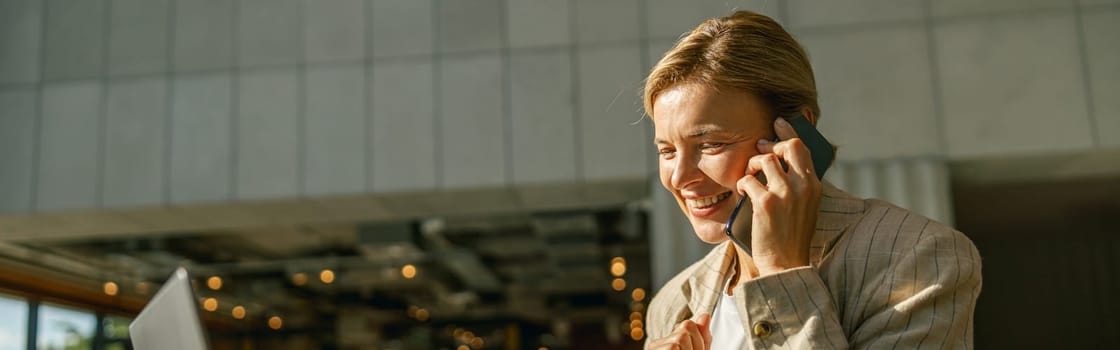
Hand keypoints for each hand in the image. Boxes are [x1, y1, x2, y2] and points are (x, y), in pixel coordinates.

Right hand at [646, 314, 711, 349]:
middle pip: (686, 326)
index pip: (688, 324)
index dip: (699, 340)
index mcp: (667, 342)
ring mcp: (654, 347)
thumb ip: (702, 337)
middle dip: (696, 345)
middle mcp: (657, 344)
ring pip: (681, 337)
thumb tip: (705, 315)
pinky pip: (673, 346)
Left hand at [736, 117, 821, 276]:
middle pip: (788, 146)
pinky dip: (742, 184)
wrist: (786, 264)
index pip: (803, 149)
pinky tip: (742, 192)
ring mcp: (786, 194)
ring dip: (752, 165)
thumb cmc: (791, 236)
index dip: (788, 132)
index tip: (777, 123)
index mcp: (814, 186)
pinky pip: (748, 180)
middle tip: (758, 151)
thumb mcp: (803, 207)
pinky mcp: (767, 204)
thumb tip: (779, 162)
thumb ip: (797, 185)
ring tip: (749, 177)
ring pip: (765, 160)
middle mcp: (803, 186)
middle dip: (770, 145)